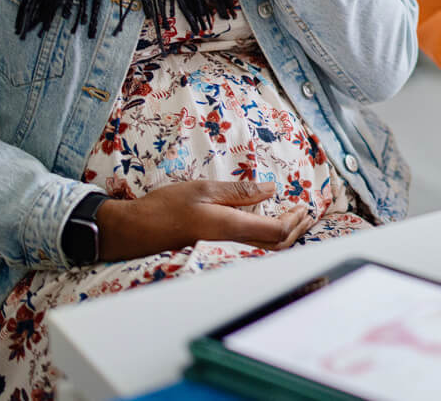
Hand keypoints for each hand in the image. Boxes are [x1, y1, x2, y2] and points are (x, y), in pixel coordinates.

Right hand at [97, 179, 312, 261]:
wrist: (133, 232)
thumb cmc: (164, 207)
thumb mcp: (203, 189)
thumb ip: (239, 192)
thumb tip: (270, 190)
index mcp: (228, 228)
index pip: (275, 232)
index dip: (294, 221)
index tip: (303, 207)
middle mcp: (228, 245)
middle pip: (274, 247)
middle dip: (296, 231)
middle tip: (306, 214)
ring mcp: (222, 252)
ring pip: (263, 251)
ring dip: (284, 235)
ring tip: (294, 218)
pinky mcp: (215, 251)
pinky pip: (249, 249)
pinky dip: (267, 238)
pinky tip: (267, 224)